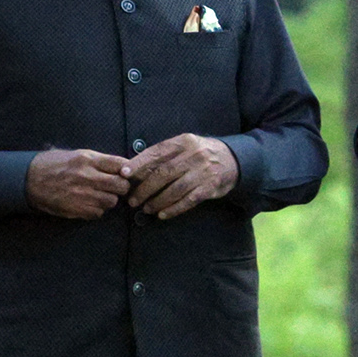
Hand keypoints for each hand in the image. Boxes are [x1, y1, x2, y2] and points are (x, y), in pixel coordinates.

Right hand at [26, 148, 129, 219]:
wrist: (28, 180)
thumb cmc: (52, 165)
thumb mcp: (75, 154)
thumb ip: (98, 160)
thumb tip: (122, 166)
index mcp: (87, 160)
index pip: (120, 164)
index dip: (127, 170)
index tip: (126, 173)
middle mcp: (87, 177)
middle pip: (121, 185)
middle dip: (122, 187)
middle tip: (116, 186)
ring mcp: (83, 195)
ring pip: (112, 201)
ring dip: (109, 199)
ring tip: (99, 194)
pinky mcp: (77, 209)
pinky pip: (99, 213)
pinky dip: (97, 209)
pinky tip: (89, 203)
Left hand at [121, 134, 237, 218]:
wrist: (233, 160)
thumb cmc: (201, 153)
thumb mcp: (185, 146)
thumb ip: (165, 154)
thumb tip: (137, 167)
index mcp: (184, 142)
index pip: (156, 152)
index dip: (138, 164)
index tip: (124, 174)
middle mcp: (193, 155)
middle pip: (163, 173)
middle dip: (144, 188)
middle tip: (133, 199)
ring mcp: (203, 172)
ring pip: (174, 189)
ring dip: (157, 201)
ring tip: (146, 208)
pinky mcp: (210, 187)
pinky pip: (188, 200)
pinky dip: (174, 209)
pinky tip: (163, 214)